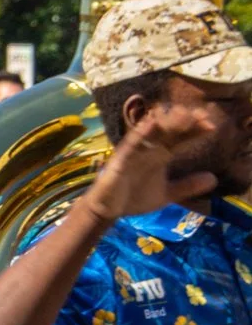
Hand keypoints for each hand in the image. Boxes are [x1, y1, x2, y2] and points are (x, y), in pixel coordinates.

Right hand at [83, 104, 220, 222]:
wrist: (109, 210)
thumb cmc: (135, 197)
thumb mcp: (167, 193)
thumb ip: (188, 186)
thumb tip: (214, 179)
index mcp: (161, 155)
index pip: (181, 139)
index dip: (195, 131)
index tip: (211, 125)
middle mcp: (149, 149)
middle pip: (169, 131)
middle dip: (184, 122)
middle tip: (201, 115)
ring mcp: (134, 152)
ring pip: (151, 133)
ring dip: (166, 122)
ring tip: (182, 114)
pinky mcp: (120, 159)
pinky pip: (130, 144)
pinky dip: (139, 133)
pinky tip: (150, 123)